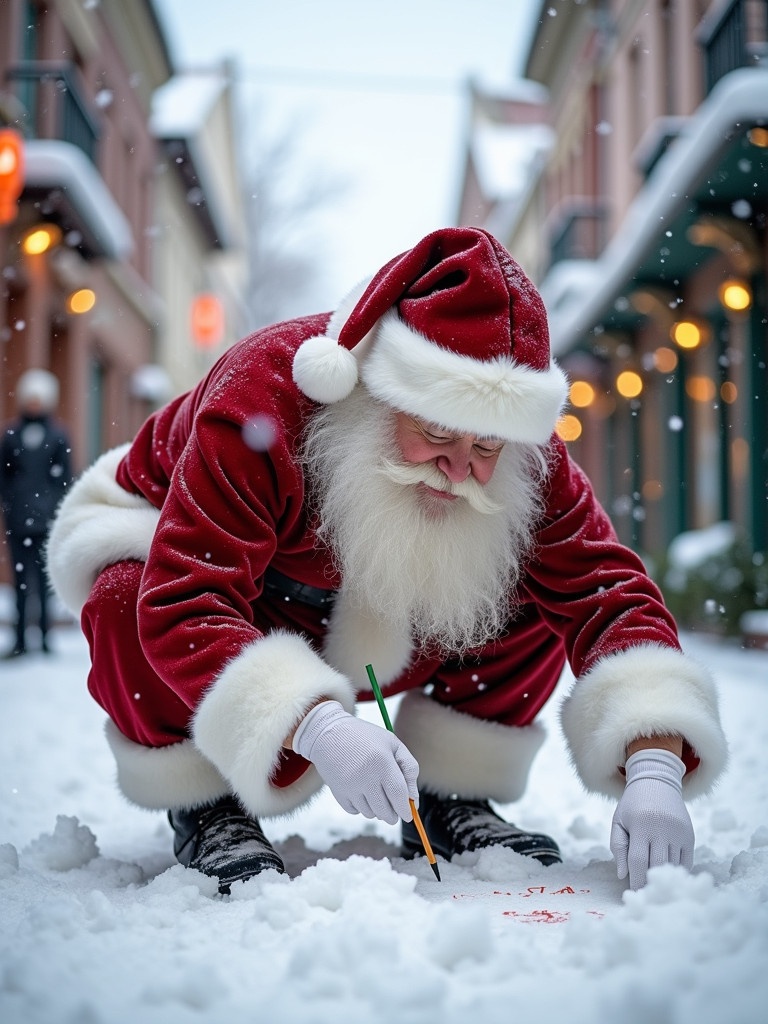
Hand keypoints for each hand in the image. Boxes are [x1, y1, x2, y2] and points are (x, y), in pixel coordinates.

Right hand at [293, 700, 418, 824]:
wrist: (329, 732)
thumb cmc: (365, 737)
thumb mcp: (392, 743)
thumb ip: (409, 768)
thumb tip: (413, 799)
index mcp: (382, 762)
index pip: (398, 795)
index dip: (405, 809)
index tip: (408, 814)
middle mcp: (365, 777)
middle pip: (385, 811)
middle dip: (393, 814)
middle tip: (394, 808)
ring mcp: (349, 786)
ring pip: (370, 814)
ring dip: (377, 810)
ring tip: (375, 793)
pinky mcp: (337, 793)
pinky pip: (355, 811)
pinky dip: (361, 807)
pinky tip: (361, 792)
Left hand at [610, 748, 693, 889]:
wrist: (657, 782)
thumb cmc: (632, 804)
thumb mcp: (619, 820)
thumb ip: (618, 846)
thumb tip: (623, 875)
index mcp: (641, 825)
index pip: (638, 861)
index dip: (635, 881)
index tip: (633, 895)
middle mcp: (662, 828)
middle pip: (657, 866)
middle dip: (649, 884)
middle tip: (645, 897)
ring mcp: (678, 832)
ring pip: (672, 865)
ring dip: (663, 879)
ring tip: (655, 889)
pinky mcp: (690, 835)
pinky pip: (685, 861)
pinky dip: (677, 871)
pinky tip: (668, 877)